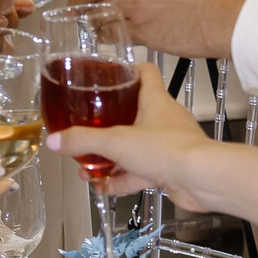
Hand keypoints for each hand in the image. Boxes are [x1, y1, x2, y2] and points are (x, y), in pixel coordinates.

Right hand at [44, 78, 220, 207]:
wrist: (201, 180)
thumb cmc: (169, 149)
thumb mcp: (116, 141)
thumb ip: (84, 140)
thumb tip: (56, 140)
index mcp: (155, 100)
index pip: (144, 73)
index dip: (127, 71)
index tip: (108, 75)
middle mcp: (163, 120)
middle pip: (134, 112)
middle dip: (109, 123)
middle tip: (88, 128)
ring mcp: (167, 146)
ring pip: (134, 147)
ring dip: (111, 156)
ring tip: (86, 164)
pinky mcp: (169, 169)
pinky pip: (139, 172)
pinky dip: (120, 179)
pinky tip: (102, 187)